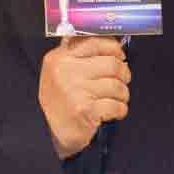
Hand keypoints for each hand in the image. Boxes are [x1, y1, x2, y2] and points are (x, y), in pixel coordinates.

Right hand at [38, 36, 130, 158]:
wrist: (51, 132)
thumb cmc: (61, 100)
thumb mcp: (59, 70)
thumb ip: (78, 53)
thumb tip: (109, 41)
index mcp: (59, 58)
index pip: (95, 42)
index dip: (113, 48)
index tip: (119, 55)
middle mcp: (65, 71)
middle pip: (112, 63)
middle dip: (123, 73)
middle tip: (123, 79)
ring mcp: (75, 90)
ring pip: (117, 85)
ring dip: (123, 94)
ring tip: (117, 98)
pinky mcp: (85, 110)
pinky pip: (116, 105)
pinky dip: (120, 109)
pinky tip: (114, 111)